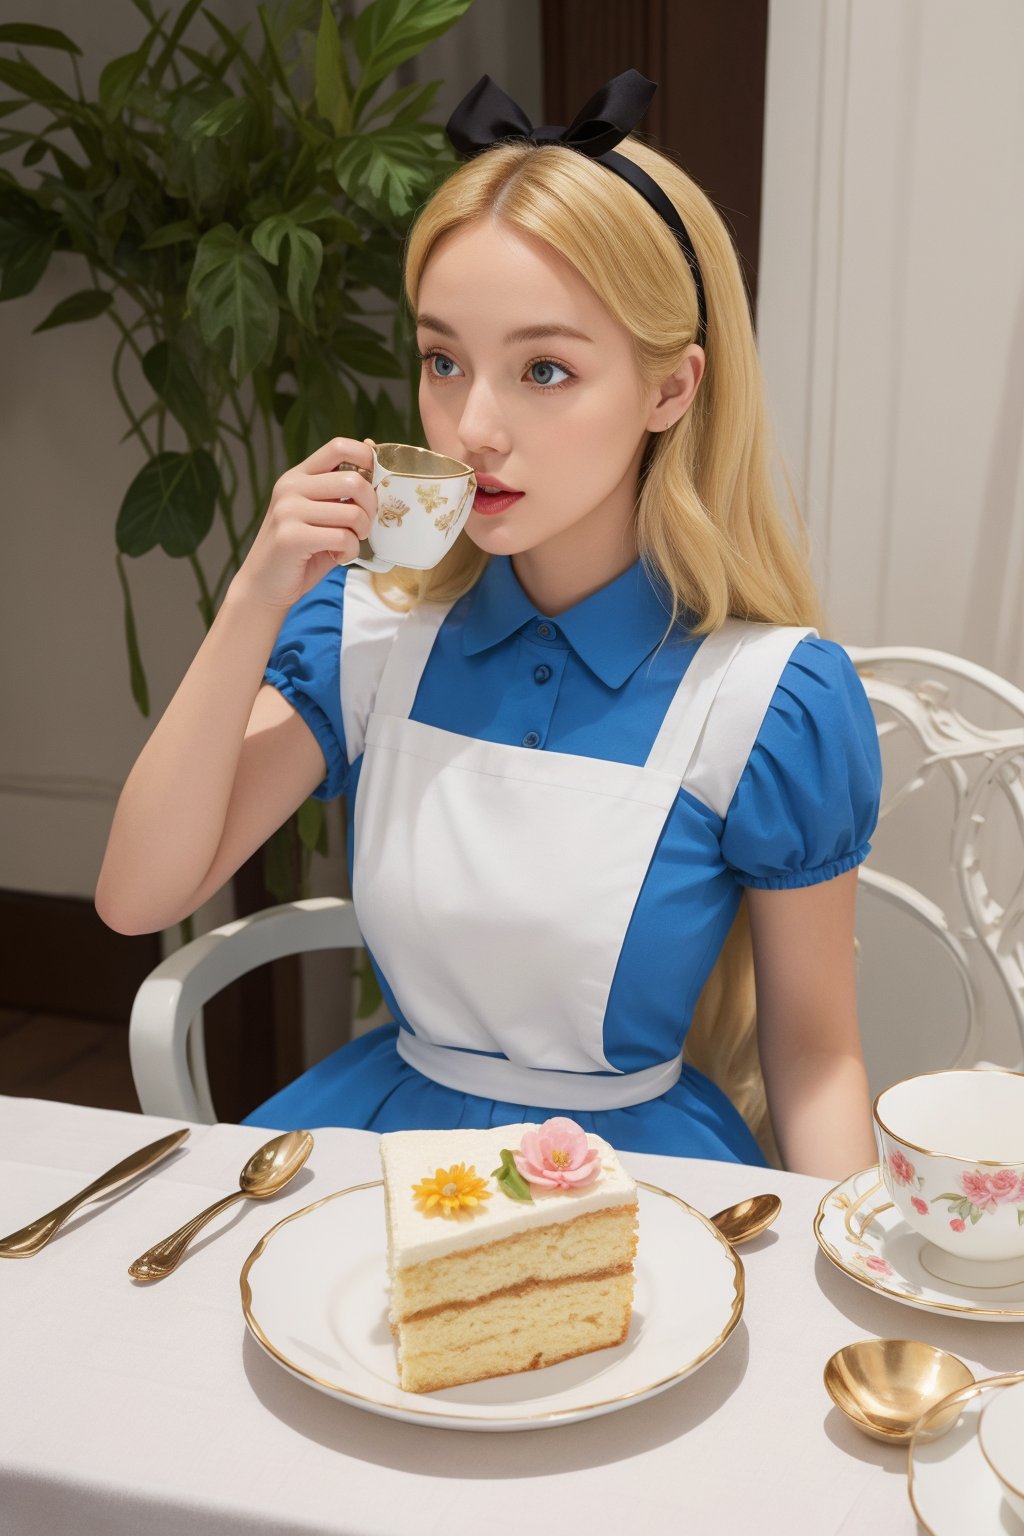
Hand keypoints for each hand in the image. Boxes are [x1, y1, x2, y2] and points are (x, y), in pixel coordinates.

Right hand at [230, 436, 376, 611]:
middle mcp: (290, 487)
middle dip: (371, 507)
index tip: (377, 483)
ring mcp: (288, 510)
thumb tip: (372, 448)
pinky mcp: (291, 537)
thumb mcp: (322, 515)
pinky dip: (349, 552)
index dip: (368, 459)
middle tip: (362, 526)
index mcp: (298, 476)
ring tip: (346, 544)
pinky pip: (342, 537)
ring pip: (352, 512)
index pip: (338, 446)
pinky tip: (337, 557)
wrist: (263, 586)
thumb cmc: (300, 552)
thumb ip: (342, 490)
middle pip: (353, 480)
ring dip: (360, 534)